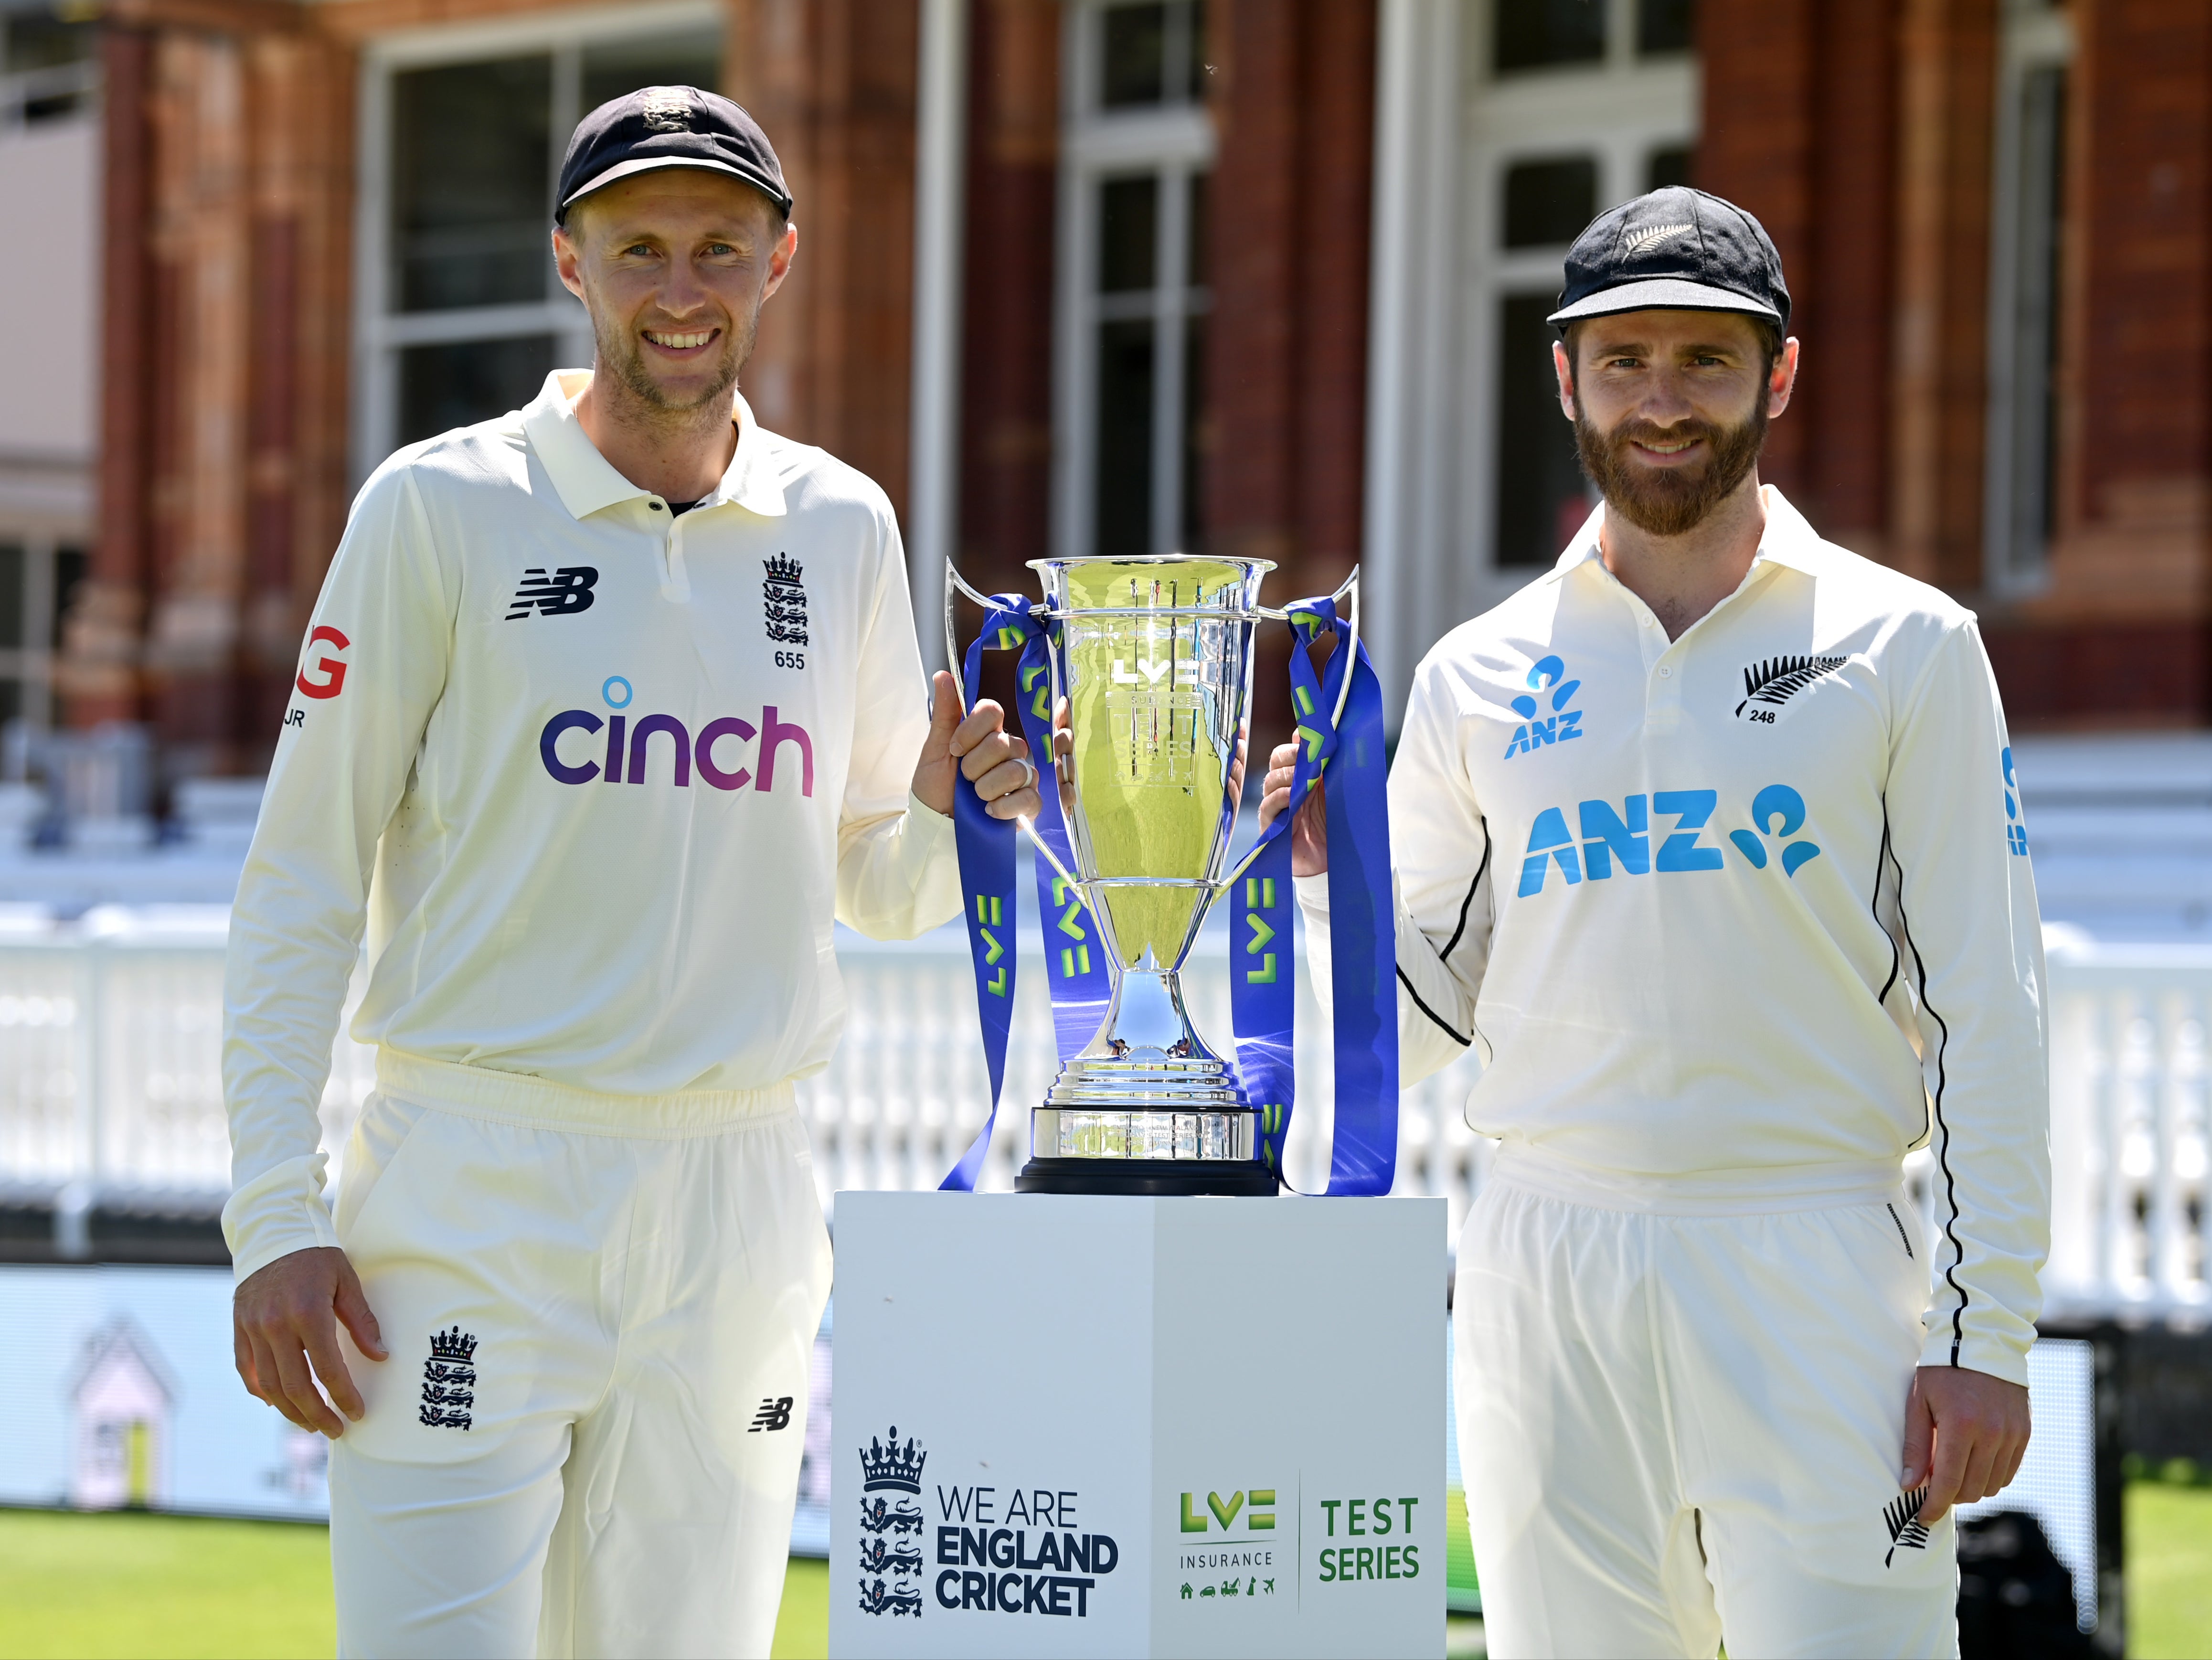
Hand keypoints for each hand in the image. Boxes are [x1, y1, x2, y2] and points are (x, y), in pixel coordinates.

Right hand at [233, 1245, 385, 1437]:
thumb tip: (380, 1356)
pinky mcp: (238, 1329)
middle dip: (317, 1414)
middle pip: (295, 1386)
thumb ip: (362, 1321)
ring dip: (291, 1411)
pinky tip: (278, 1404)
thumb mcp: (347, 1281)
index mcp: (307, 1313)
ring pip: (269, 1385)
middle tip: (336, 1430)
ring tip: (311, 1424)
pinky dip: (262, 1391)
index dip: (343, 1396)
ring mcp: (252, 1329)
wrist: (273, 1233)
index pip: (327, 1369)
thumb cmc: (317, 1256)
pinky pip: (248, 1371)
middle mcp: (275, 1325)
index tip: (357, 1412)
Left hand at [913, 670, 1042, 820]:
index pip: (993, 711)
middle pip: (1004, 742)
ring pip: (1017, 769)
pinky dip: (1004, 806)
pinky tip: (989, 811)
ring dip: (987, 787)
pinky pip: (1029, 797)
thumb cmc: (935, 786)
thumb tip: (943, 674)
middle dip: (975, 764)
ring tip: (975, 797)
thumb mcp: (934, 750)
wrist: (937, 824)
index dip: (973, 730)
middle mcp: (1009, 751)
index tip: (955, 748)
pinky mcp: (1029, 803)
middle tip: (964, 778)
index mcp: (987, 733)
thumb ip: (945, 713)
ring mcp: (1022, 776)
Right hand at [1258, 738, 1326, 876]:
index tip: (1306, 743)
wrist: (1334, 859)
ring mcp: (1277, 807)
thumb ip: (1322, 763)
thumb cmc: (1334, 823)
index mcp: (1298, 777)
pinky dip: (1279, 798)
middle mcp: (1285, 789)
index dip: (1293, 746)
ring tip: (1303, 779)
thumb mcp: (1332, 789)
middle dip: (1289, 757)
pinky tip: (1292, 796)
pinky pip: (1267, 806)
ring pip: (1270, 782)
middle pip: (1275, 764)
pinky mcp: (1271, 826)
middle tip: (1305, 759)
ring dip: (1287, 776)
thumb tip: (1304, 734)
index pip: (1284, 754)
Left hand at [1901, 1364, 2030, 1523]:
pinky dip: (1991, 1476)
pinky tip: (1974, 1464)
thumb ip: (1915, 1446)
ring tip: (1953, 1472)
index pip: (1949, 1481)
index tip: (1923, 1517)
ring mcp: (2012, 1434)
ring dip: (1971, 1488)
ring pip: (1992, 1485)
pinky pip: (2009, 1472)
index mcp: (1961, 1424)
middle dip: (1950, 1497)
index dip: (1934, 1505)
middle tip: (1934, 1488)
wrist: (1981, 1342)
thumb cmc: (1942, 1371)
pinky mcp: (2025, 1433)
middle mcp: (1991, 1433)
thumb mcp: (1918, 1402)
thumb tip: (1909, 1485)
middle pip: (1971, 1489)